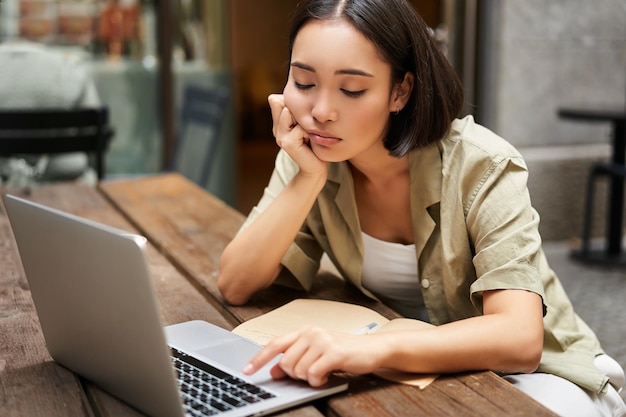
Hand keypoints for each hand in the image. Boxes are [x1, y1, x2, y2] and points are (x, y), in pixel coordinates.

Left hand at [243, 325, 382, 386]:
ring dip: (309, 378)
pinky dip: (318, 380)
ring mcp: (322, 340)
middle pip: (285, 362)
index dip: (259, 359)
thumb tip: (275, 371)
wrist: (373, 349)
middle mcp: (311, 332)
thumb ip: (296, 358)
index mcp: (304, 330)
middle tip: (311, 374)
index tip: (247, 371)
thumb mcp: (317, 353)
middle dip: (294, 375)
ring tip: (322, 372)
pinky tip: (327, 375)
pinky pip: (313, 374)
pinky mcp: (333, 352)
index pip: (275, 344)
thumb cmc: (345, 352)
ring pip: (298, 370)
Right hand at [268, 94, 326, 177]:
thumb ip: (295, 111)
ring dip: (305, 121)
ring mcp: (280, 137)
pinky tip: (310, 142)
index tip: (302, 120)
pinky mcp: (288, 143)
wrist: (315, 168)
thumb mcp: (305, 124)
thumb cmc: (314, 144)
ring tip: (308, 135)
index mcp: (278, 123)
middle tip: (306, 130)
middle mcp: (276, 129)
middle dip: (299, 112)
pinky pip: (300, 127)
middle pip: (283, 104)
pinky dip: (309, 132)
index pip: (277, 100)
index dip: (294, 105)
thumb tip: (282, 96)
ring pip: (291, 113)